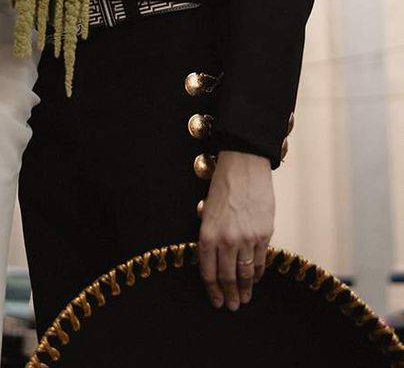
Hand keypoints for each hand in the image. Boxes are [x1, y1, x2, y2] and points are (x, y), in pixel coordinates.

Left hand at [198, 151, 273, 309]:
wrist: (244, 165)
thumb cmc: (223, 185)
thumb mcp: (207, 211)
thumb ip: (211, 236)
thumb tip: (215, 261)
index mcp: (207, 233)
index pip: (208, 272)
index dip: (212, 290)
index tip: (216, 301)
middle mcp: (226, 239)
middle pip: (227, 276)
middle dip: (229, 295)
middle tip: (232, 307)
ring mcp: (246, 238)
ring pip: (245, 272)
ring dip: (245, 289)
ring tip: (244, 299)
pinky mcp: (264, 234)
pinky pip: (260, 261)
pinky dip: (256, 273)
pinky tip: (254, 279)